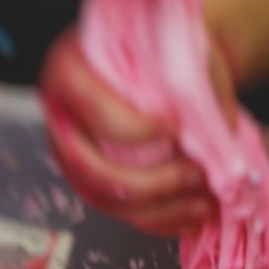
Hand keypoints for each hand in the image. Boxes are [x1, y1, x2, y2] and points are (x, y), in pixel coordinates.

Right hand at [40, 27, 235, 237]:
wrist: (167, 63)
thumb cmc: (169, 50)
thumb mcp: (176, 46)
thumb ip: (183, 85)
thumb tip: (206, 139)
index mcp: (70, 72)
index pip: (93, 111)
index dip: (134, 129)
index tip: (176, 129)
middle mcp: (62, 122)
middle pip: (94, 171)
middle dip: (151, 183)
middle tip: (195, 175)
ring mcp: (75, 161)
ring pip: (107, 202)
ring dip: (159, 209)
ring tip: (202, 202)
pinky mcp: (96, 187)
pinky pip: (121, 215)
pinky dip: (159, 221)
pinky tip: (190, 217)